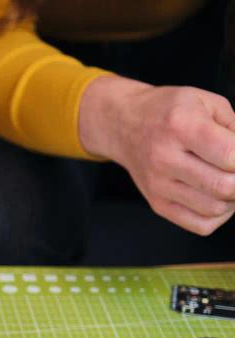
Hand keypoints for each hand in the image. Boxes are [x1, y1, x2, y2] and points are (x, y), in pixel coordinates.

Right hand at [79, 76, 234, 234]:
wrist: (124, 125)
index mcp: (181, 126)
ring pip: (215, 208)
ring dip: (232, 198)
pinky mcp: (157, 204)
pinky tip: (217, 197)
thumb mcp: (207, 102)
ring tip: (229, 181)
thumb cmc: (170, 112)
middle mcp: (165, 158)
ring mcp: (158, 185)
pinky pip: (200, 225)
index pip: (230, 155)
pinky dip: (218, 215)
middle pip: (224, 186)